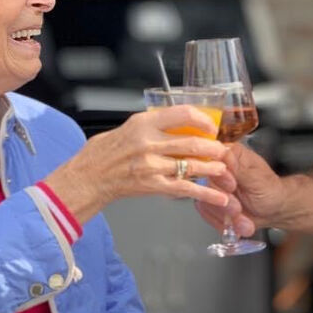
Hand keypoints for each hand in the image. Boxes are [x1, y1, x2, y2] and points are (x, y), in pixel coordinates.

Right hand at [44, 106, 231, 222]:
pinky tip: (219, 198)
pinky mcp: (153, 185)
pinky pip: (185, 189)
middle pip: (191, 142)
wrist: (89, 177)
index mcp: (144, 124)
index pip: (182, 114)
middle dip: (212, 146)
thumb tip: (179, 122)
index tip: (210, 125)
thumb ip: (154, 124)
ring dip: (212, 168)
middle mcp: (149, 143)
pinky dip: (205, 194)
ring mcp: (152, 166)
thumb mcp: (129, 126)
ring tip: (223, 169)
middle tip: (222, 149)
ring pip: (191, 165)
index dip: (202, 119)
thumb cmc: (105, 151)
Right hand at [195, 142, 285, 235]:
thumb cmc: (271, 190)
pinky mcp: (211, 202)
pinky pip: (207, 213)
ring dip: (225, 216)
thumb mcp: (258, 179)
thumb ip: (240, 169)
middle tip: (238, 209)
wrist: (274, 210)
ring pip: (206, 201)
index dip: (220, 176)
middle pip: (206, 184)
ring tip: (243, 220)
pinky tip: (237, 224)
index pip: (212, 160)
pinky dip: (222, 223)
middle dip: (223, 202)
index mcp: (231, 155)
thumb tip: (224, 155)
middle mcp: (219, 169)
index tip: (232, 187)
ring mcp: (214, 186)